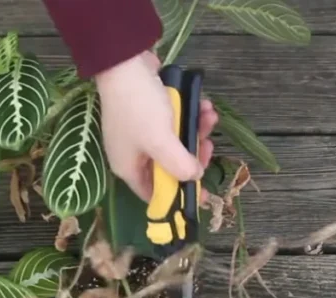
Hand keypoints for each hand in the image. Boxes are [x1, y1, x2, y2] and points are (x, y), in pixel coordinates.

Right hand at [93, 51, 217, 202]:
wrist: (125, 62)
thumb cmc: (139, 107)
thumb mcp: (161, 141)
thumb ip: (179, 164)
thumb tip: (194, 176)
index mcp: (129, 168)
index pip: (155, 194)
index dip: (179, 196)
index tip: (203, 192)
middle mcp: (134, 154)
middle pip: (170, 168)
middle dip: (192, 156)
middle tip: (208, 146)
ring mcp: (141, 132)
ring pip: (175, 142)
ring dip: (196, 130)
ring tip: (210, 117)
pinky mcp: (149, 112)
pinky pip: (174, 122)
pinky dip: (190, 115)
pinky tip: (204, 104)